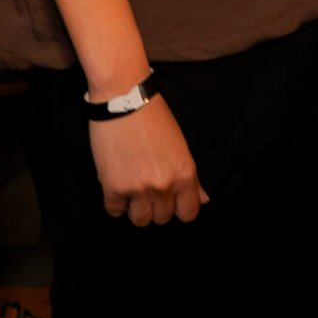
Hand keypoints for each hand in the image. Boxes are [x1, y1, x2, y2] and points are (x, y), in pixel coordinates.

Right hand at [89, 95, 206, 225]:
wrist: (124, 98)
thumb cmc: (154, 117)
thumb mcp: (180, 146)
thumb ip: (191, 178)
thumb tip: (203, 200)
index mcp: (185, 174)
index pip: (189, 213)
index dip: (179, 209)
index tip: (170, 201)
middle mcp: (165, 185)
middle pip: (162, 218)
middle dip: (155, 206)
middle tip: (147, 187)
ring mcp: (139, 188)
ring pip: (140, 220)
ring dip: (135, 208)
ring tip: (131, 189)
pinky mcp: (113, 187)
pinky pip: (114, 211)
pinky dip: (115, 202)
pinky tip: (116, 183)